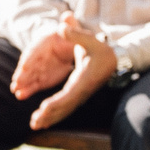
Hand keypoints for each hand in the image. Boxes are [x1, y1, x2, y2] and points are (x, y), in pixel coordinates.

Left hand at [23, 15, 118, 129]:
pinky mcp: (78, 95)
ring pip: (64, 109)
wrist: (114, 61)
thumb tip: (62, 25)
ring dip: (50, 118)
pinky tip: (44, 121)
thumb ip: (76, 34)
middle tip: (35, 122)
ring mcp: (80, 94)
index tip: (45, 108)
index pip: (70, 93)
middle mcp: (82, 90)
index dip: (57, 102)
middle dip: (50, 115)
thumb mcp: (91, 40)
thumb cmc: (102, 50)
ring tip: (35, 125)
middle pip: (65, 106)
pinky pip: (65, 108)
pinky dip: (55, 115)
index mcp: (84, 79)